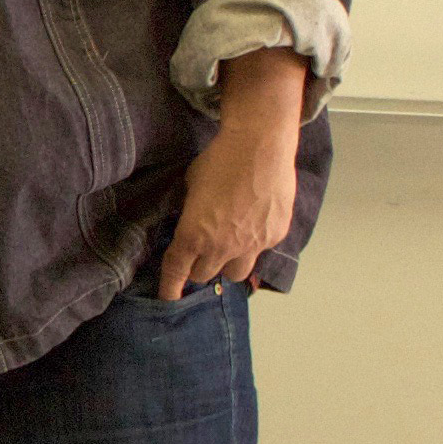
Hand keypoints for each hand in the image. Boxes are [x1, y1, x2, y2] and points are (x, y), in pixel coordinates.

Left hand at [154, 52, 307, 298]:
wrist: (260, 146)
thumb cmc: (219, 159)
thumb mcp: (191, 185)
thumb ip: (189, 209)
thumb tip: (189, 216)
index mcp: (194, 235)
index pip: (177, 271)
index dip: (170, 287)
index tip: (168, 297)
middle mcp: (222, 247)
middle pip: (205, 275)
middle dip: (199, 267)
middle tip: (200, 253)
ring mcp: (252, 245)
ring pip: (236, 273)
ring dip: (227, 265)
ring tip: (228, 247)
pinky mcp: (274, 236)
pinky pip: (260, 251)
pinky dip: (253, 244)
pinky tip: (254, 222)